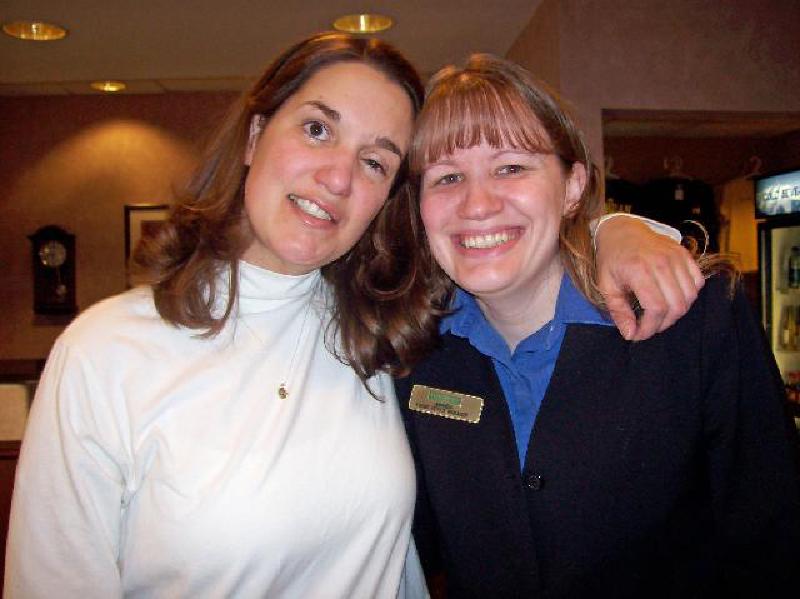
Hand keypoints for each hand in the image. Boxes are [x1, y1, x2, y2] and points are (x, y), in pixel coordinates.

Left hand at [595, 216, 704, 340]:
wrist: (621, 230)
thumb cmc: (611, 259)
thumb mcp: (606, 286)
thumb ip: (618, 311)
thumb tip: (630, 334)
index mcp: (639, 270)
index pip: (656, 308)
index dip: (649, 328)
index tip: (639, 334)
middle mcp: (661, 263)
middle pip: (676, 306)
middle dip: (662, 324)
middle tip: (649, 326)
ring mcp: (676, 257)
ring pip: (689, 297)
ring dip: (677, 313)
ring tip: (659, 315)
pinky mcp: (685, 254)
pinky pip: (697, 282)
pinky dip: (689, 296)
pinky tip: (672, 298)